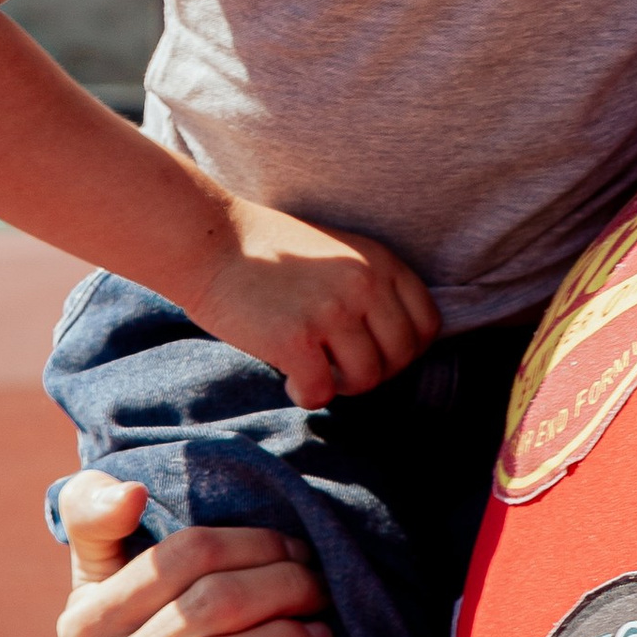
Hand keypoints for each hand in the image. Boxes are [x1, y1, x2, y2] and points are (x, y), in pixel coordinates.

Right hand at [55, 472, 332, 636]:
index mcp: (83, 620)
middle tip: (323, 585)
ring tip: (321, 631)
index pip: (181, 555)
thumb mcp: (116, 593)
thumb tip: (130, 493)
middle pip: (209, 604)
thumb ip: (103, 525)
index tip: (295, 544)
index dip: (251, 542)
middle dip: (284, 584)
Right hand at [182, 199, 441, 407]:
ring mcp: (332, 312)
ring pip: (367, 379)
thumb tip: (392, 346)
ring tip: (314, 370)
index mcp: (380, 261)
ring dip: (341, 385)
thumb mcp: (339, 254)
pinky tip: (290, 379)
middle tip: (340, 367)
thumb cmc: (270, 252)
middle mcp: (365, 284)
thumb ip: (371, 287)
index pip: (426, 325)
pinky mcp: (295, 339)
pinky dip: (308, 394)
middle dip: (374, 372)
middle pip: (401, 357)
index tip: (374, 352)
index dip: (404, 349)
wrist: (210, 242)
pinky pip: (323, 393)